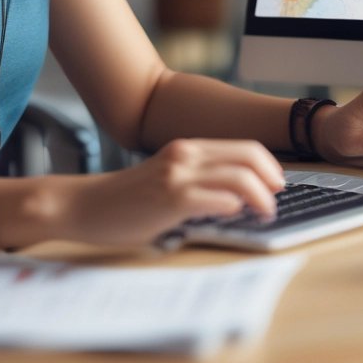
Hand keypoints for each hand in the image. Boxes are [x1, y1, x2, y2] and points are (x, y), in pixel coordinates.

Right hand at [67, 139, 285, 246]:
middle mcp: (185, 154)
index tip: (276, 184)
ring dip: (261, 196)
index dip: (268, 165)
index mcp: (187, 148)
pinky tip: (236, 216)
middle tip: (277, 198)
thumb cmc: (125, 200)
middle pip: (248, 155)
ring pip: (240, 176)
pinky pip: (217, 198)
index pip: (244, 146)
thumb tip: (238, 197)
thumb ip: (197, 180)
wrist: (85, 205)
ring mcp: (178, 174)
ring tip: (264, 213)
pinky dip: (235, 207)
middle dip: (272, 177)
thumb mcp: (166, 178)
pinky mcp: (170, 198)